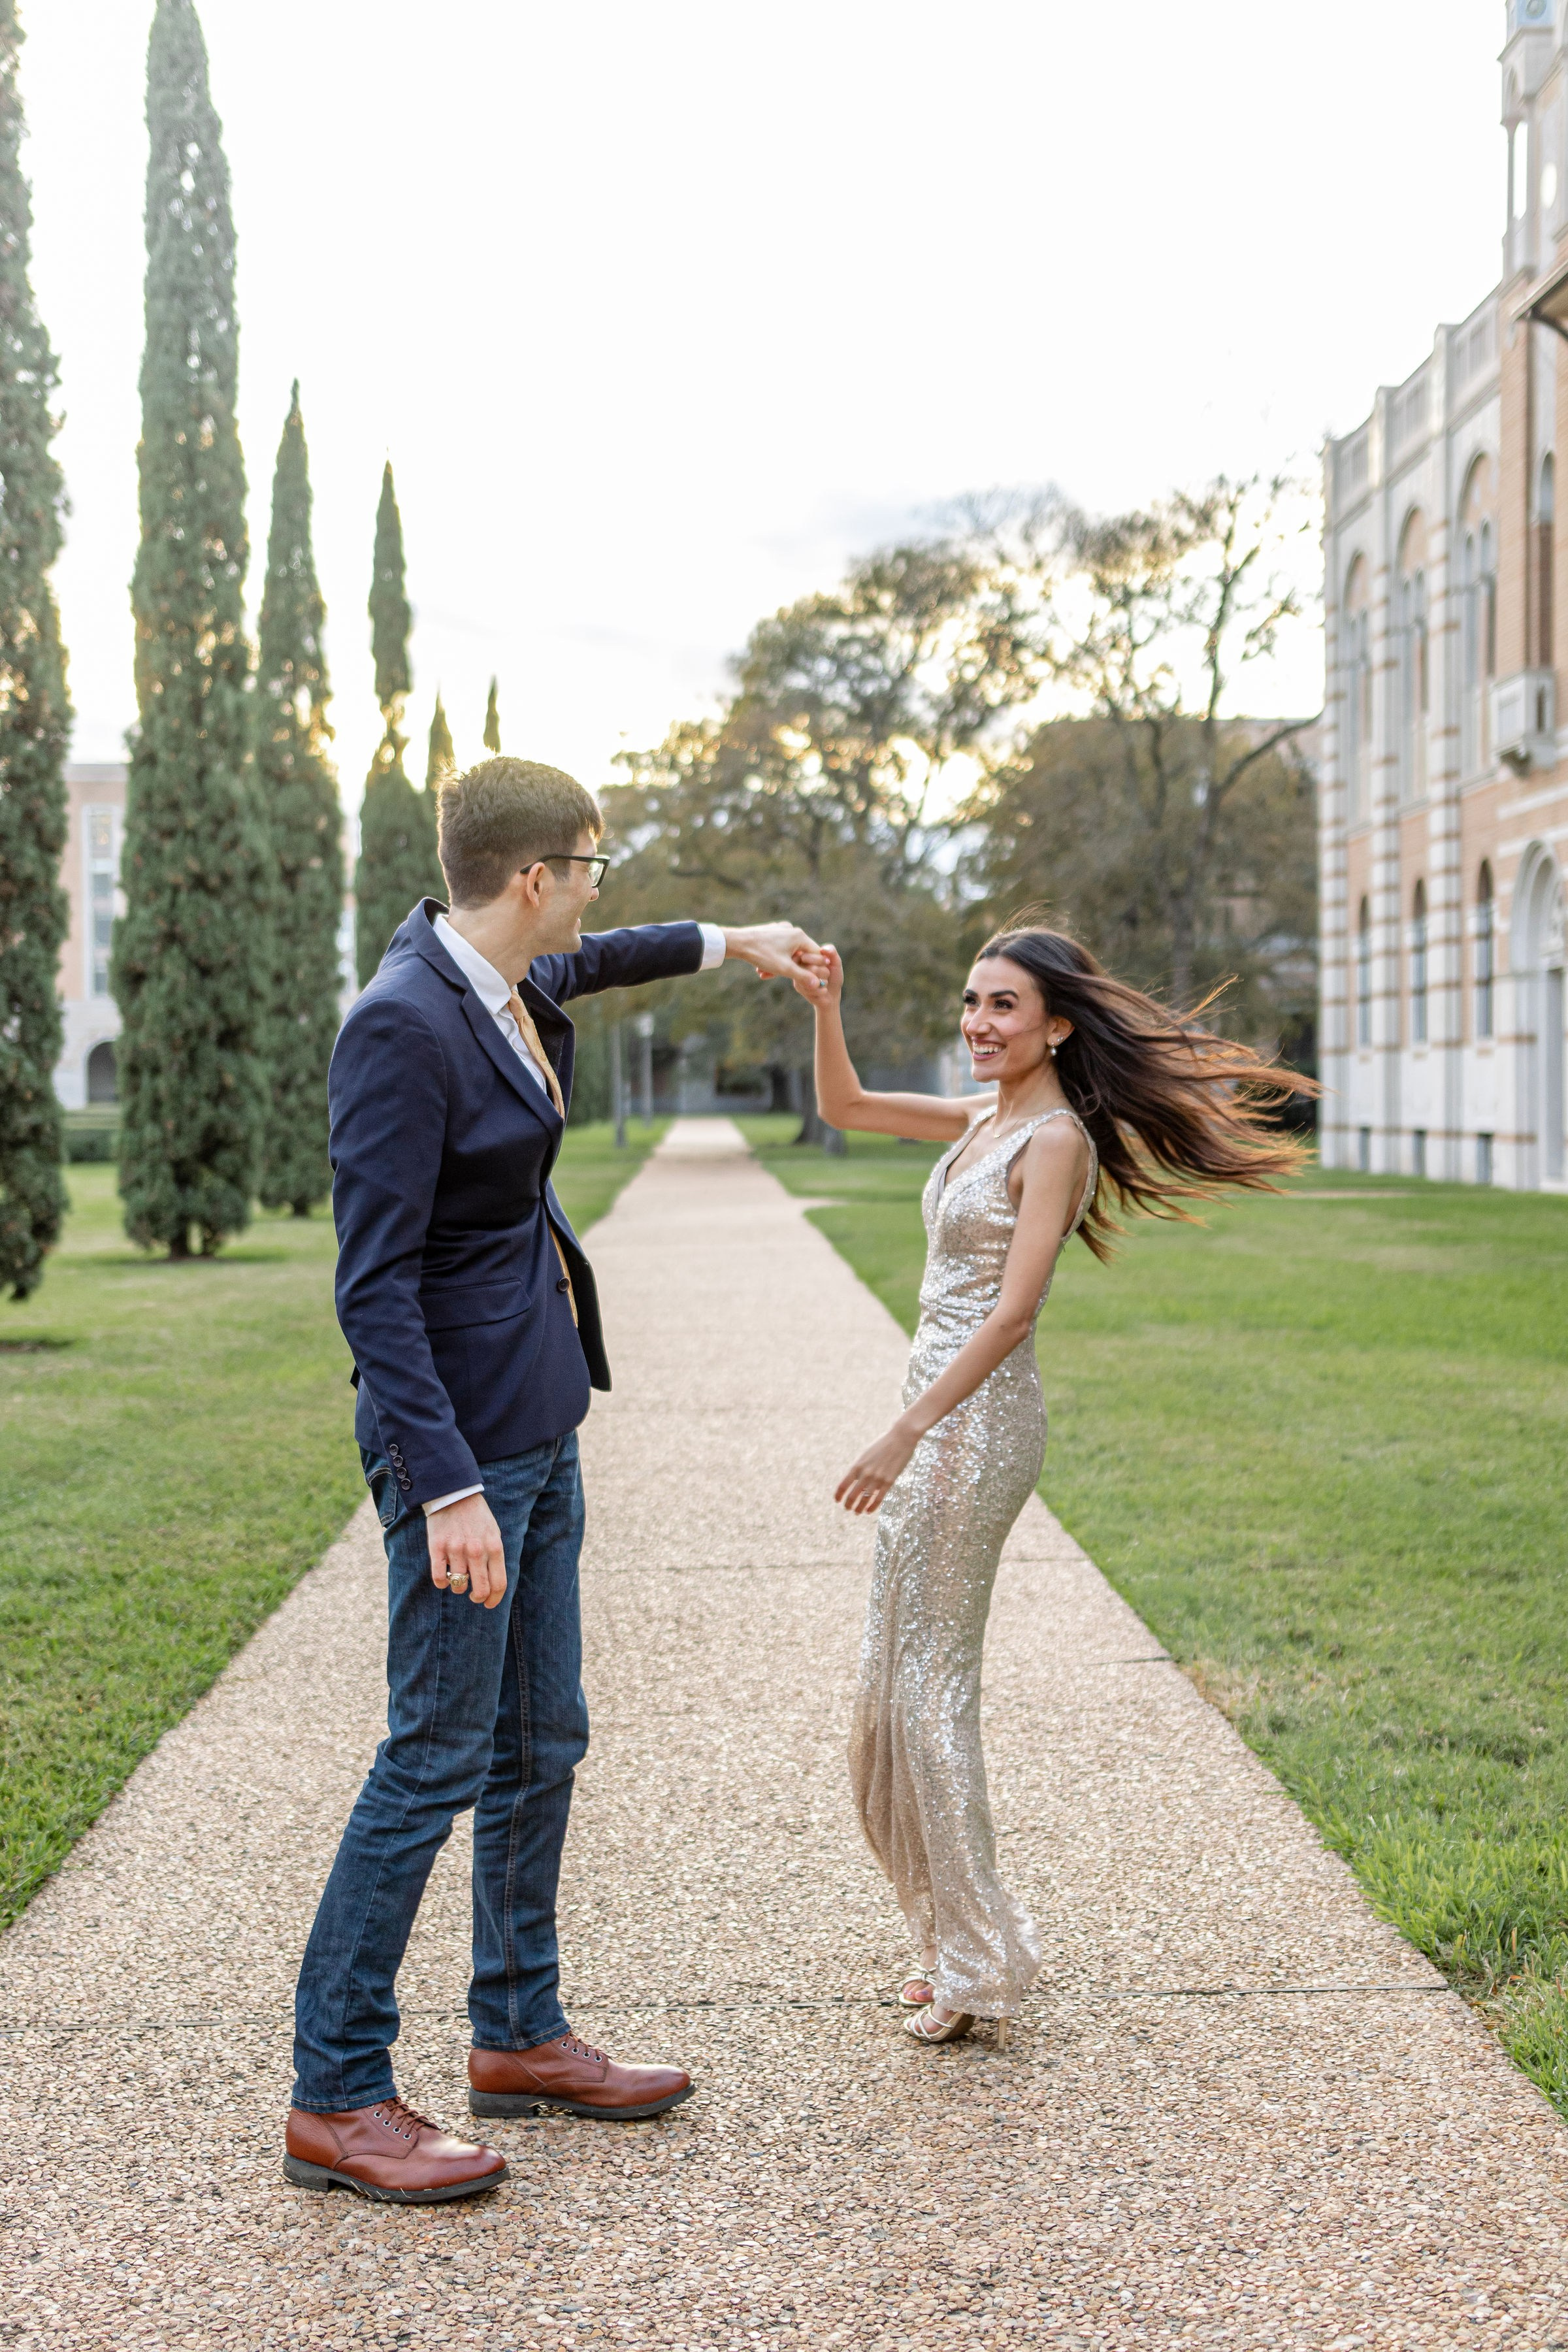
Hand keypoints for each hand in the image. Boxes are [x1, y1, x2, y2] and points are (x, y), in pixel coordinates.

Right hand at [427, 1492, 506, 1606]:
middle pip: (480, 1589)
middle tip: (474, 1596)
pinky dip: (442, 1583)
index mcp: (494, 1547)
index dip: (494, 1599)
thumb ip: (494, 1556)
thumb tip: (493, 1584)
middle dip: (477, 1597)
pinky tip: (444, 1577)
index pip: (499, 1583)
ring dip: (459, 1587)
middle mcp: (476, 1550)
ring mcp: (456, 1549)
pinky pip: (439, 1578)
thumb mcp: (493, 1533)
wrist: (454, 1494)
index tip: (489, 1604)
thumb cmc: (476, 1516)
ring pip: (458, 1585)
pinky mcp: (437, 1548)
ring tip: (458, 1577)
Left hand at [723, 921, 826, 985]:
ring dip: (780, 965)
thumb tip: (817, 984)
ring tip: (766, 973)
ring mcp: (780, 929)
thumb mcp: (785, 969)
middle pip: (801, 953)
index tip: (808, 979)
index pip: (816, 954)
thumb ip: (803, 976)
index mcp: (799, 936)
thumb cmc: (762, 954)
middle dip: (792, 968)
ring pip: (787, 952)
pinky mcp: (770, 932)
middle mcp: (792, 930)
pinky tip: (761, 967)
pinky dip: (773, 958)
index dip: (813, 968)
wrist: (737, 942)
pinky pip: (778, 947)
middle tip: (781, 977)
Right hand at [791, 942, 840, 1006]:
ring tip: (824, 982)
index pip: (810, 954)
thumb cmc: (833, 976)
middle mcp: (798, 963)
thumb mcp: (836, 962)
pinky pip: (812, 988)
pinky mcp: (798, 987)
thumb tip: (823, 949)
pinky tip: (822, 990)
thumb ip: (832, 951)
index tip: (828, 963)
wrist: (832, 995)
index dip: (821, 960)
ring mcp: (796, 975)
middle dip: (824, 972)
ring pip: (811, 979)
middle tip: (826, 974)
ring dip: (823, 982)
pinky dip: (822, 990)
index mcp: (806, 954)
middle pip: (812, 968)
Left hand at [836, 1418, 919, 1514]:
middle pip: (852, 1495)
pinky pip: (878, 1499)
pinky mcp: (889, 1482)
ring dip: (859, 1508)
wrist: (901, 1439)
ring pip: (864, 1499)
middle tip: (847, 1508)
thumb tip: (853, 1480)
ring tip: (857, 1512)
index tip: (837, 1500)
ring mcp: (877, 1478)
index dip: (838, 1495)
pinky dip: (872, 1507)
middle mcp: (866, 1473)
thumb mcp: (866, 1455)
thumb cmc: (882, 1445)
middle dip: (848, 1504)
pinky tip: (868, 1511)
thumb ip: (859, 1468)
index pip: (843, 1485)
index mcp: (857, 1465)